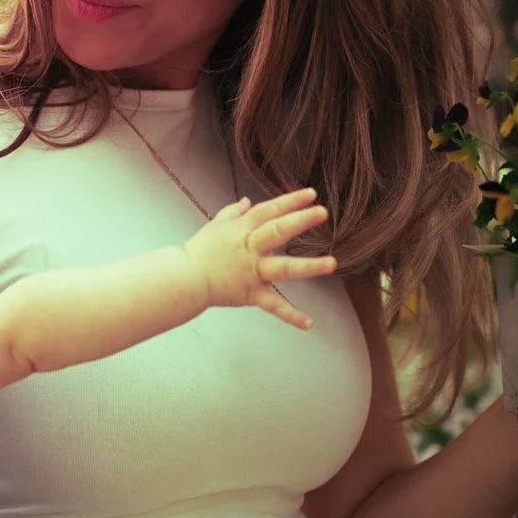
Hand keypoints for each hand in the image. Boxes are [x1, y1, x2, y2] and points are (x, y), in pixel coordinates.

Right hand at [183, 188, 336, 328]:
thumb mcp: (215, 225)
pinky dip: (290, 315)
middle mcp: (250, 248)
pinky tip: (309, 323)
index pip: (269, 211)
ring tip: (331, 263)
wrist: (185, 278)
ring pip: (283, 268)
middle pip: (277, 232)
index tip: (311, 194)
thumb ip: (233, 212)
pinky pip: (274, 305)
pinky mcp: (251, 294)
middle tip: (321, 213)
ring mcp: (252, 272)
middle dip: (299, 222)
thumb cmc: (199, 251)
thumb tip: (247, 200)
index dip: (290, 202)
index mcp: (243, 229)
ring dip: (308, 266)